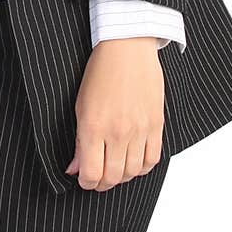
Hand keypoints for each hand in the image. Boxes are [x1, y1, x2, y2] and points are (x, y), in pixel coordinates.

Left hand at [65, 38, 164, 190]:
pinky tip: (134, 163)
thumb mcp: (80, 106)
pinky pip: (152, 159)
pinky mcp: (156, 125)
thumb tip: (75, 168)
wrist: (127, 48)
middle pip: (113, 177)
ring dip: (122, 177)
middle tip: (98, 179)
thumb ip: (79, 141)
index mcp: (94, 126)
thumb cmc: (100, 72)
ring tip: (115, 170)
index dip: (86, 182)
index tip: (84, 180)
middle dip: (102, 183)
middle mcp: (118, 132)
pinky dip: (142, 167)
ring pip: (133, 172)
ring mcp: (139, 129)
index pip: (91, 173)